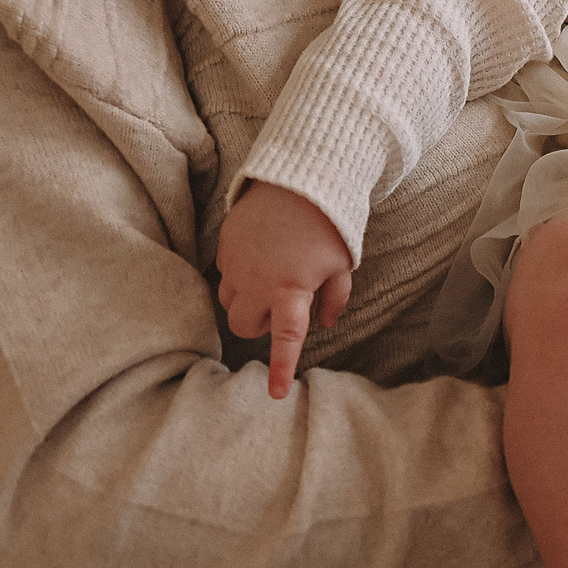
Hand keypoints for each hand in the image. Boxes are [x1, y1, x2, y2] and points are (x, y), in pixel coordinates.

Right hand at [215, 182, 354, 398]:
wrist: (302, 173)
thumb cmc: (330, 221)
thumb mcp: (343, 262)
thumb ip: (335, 298)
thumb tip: (326, 323)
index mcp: (292, 289)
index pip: (285, 339)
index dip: (281, 368)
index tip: (276, 395)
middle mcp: (258, 280)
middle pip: (242, 325)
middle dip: (256, 326)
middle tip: (276, 311)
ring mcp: (236, 262)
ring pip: (227, 301)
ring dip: (244, 302)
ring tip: (266, 282)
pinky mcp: (224, 242)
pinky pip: (224, 271)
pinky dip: (238, 274)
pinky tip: (259, 256)